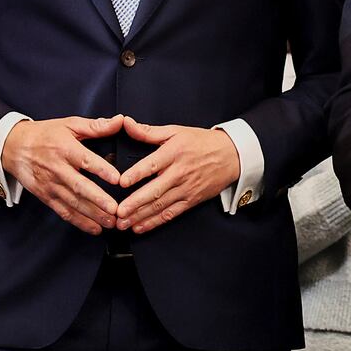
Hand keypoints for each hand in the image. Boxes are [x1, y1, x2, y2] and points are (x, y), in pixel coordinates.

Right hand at [1, 115, 125, 233]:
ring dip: (92, 214)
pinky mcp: (45, 196)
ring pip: (73, 202)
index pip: (86, 161)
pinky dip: (78, 221)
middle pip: (79, 187)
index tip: (118, 179)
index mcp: (66, 149)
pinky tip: (94, 228)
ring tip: (110, 222)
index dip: (102, 170)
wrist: (12, 146)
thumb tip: (120, 121)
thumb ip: (96, 126)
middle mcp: (58, 169)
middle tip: (115, 209)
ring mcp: (50, 185)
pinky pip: (63, 211)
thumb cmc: (45, 134)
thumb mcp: (70, 124)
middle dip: (98, 200)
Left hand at [114, 119, 240, 232]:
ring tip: (123, 223)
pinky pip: (171, 213)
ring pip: (161, 205)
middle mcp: (180, 172)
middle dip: (135, 203)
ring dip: (140, 216)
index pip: (153, 164)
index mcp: (174, 152)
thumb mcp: (176, 132)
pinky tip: (140, 227)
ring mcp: (186, 188)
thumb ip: (148, 131)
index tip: (122, 182)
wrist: (232, 155)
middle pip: (156, 190)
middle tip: (118, 211)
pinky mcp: (192, 200)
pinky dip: (155, 222)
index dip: (137, 173)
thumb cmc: (202, 142)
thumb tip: (126, 123)